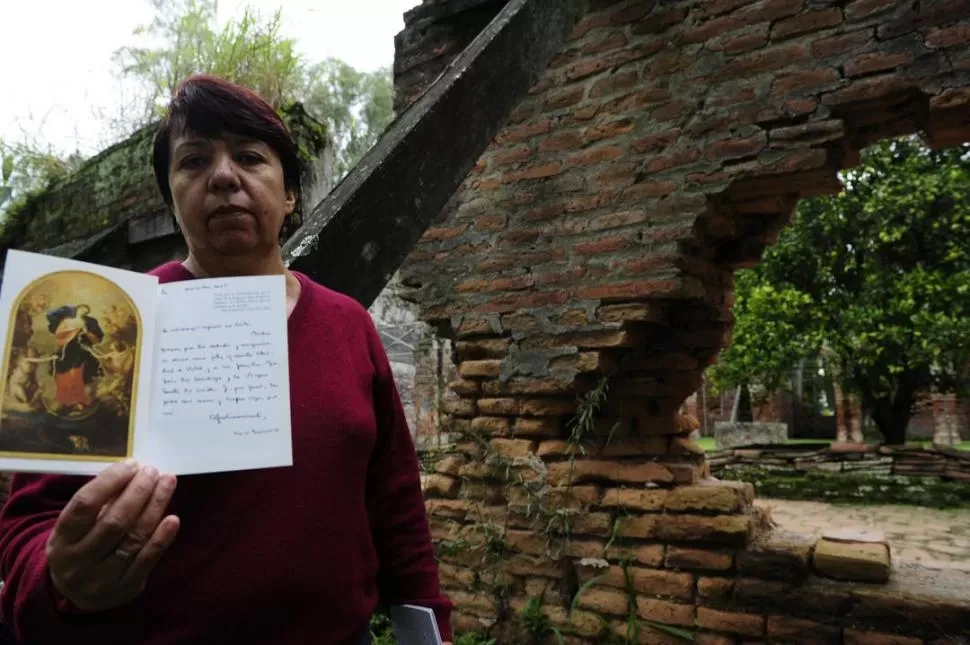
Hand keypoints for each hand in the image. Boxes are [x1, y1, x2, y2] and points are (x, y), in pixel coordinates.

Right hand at [46, 460, 179, 610]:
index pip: (84, 505)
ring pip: (134, 538)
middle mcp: (79, 561)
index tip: (130, 465)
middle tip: (152, 472)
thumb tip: (131, 472)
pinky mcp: (127, 587)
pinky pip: (147, 560)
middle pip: (114, 521)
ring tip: (167, 483)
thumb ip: (99, 503)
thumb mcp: (76, 528)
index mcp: (62, 540)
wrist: (80, 594)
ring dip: (155, 507)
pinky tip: (173, 518)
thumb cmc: (81, 546)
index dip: (109, 481)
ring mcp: (103, 577)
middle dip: (137, 492)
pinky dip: (162, 538)